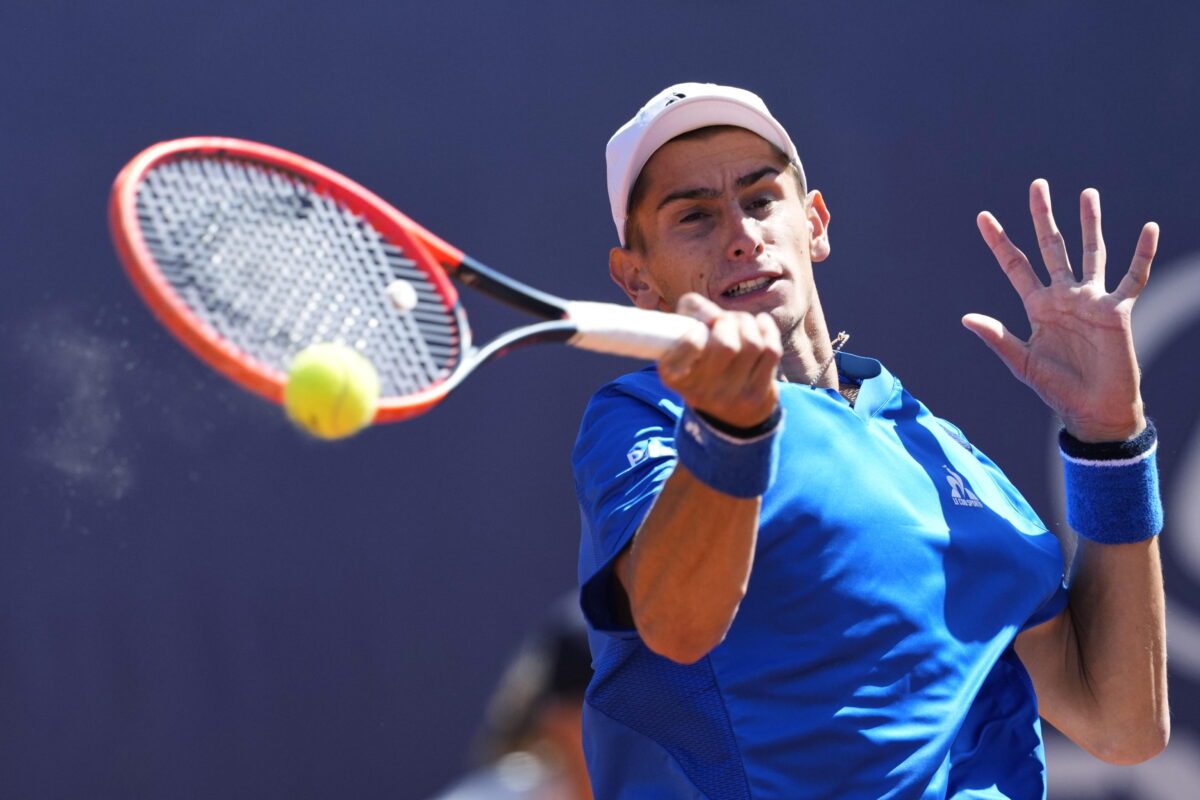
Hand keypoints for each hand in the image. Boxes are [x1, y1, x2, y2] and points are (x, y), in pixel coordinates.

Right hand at [658, 293, 781, 428]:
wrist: (728, 405)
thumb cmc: (702, 354)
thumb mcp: (685, 331)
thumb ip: (693, 310)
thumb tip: (714, 316)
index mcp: (673, 376)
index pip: (693, 342)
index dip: (701, 326)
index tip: (702, 327)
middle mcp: (699, 393)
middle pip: (726, 344)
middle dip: (729, 321)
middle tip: (725, 321)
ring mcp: (729, 398)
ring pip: (752, 345)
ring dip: (748, 324)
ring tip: (741, 322)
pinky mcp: (755, 396)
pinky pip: (771, 351)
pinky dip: (767, 329)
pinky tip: (760, 324)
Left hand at [965, 179, 1157, 441]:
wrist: (1092, 409)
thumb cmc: (1056, 389)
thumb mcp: (1021, 363)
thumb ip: (997, 337)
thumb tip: (966, 317)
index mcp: (1037, 307)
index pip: (1015, 265)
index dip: (999, 241)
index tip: (983, 216)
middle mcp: (1063, 297)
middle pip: (1052, 248)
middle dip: (1044, 217)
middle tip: (1037, 185)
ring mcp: (1091, 301)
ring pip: (1091, 252)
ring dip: (1090, 224)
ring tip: (1087, 194)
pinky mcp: (1117, 311)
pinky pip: (1132, 277)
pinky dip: (1142, 254)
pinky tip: (1148, 229)